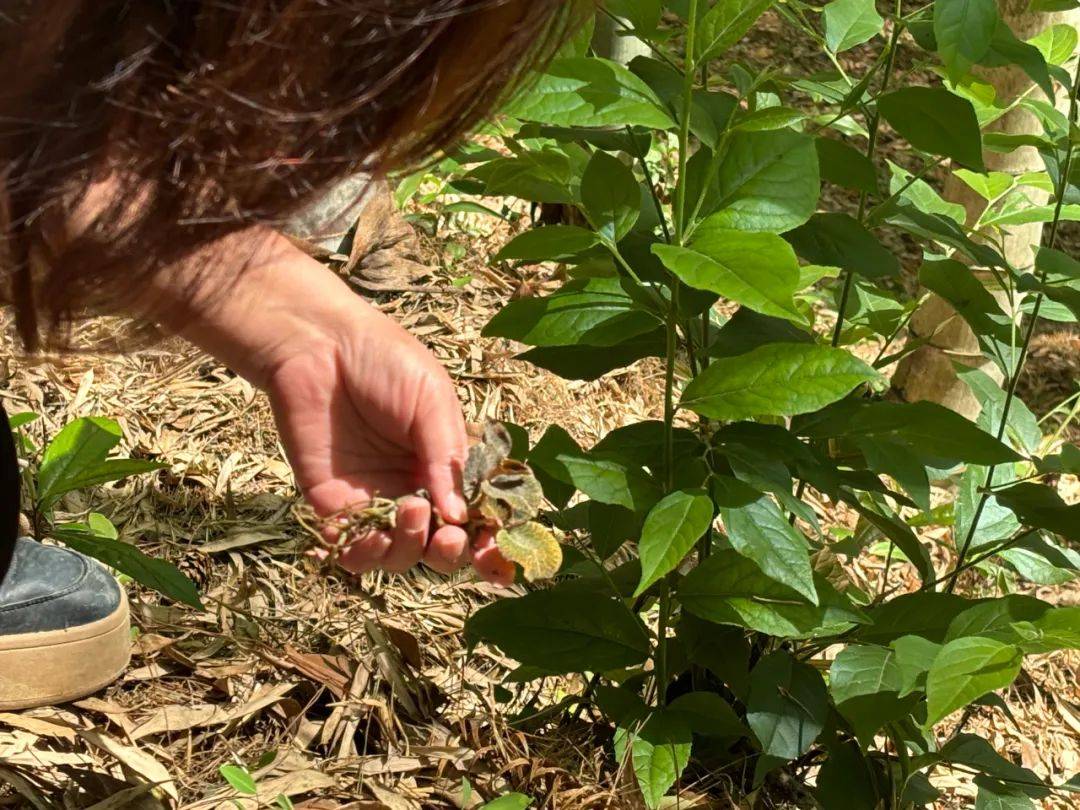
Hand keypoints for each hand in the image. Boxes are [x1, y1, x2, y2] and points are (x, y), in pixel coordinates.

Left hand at [148, 228, 514, 582]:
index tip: (490, 551)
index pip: (470, 515)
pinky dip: (360, 555)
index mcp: (445, 464)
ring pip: (396, 554)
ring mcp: (372, 499)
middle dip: (446, 552)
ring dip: (407, 550)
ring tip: (407, 515)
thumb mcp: (431, 401)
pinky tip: (367, 537)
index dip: (483, 539)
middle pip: (436, 546)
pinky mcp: (331, 503)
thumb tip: (460, 517)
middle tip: (447, 537)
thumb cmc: (384, 360)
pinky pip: (348, 548)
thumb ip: (446, 459)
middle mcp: (412, 489)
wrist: (316, 344)